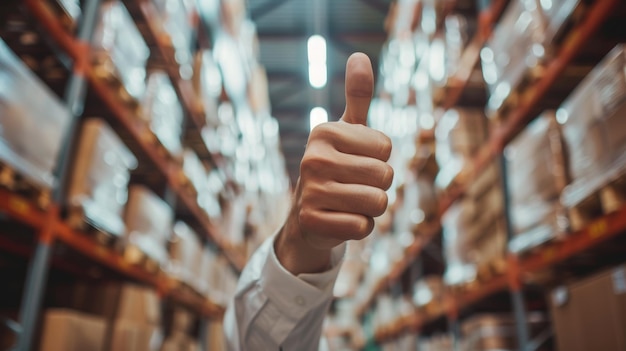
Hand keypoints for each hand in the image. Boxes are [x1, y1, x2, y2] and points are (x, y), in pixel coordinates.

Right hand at [276, 53, 392, 274]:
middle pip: (386, 176)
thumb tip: (360, 55)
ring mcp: (310, 192)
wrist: (308, 214)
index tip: (356, 161)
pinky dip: (360, 227)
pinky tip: (341, 220)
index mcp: (324, 132)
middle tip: (354, 185)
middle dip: (379, 185)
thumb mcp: (347, 131)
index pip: (386, 148)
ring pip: (378, 203)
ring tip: (349, 202)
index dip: (379, 159)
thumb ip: (358, 95)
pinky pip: (363, 227)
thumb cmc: (337, 166)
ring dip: (372, 208)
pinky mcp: (312, 222)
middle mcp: (313, 159)